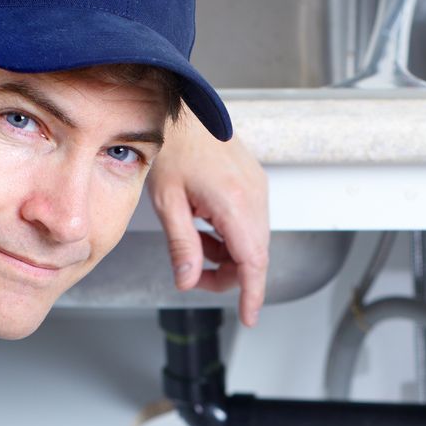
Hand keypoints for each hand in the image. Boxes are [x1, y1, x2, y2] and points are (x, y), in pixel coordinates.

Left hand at [146, 114, 270, 325]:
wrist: (183, 109)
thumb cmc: (173, 146)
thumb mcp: (168, 202)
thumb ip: (181, 245)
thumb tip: (187, 280)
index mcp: (235, 204)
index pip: (252, 263)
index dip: (252, 294)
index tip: (249, 317)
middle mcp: (255, 197)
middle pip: (254, 256)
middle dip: (227, 274)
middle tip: (192, 275)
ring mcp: (258, 188)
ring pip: (252, 241)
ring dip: (226, 253)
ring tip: (193, 240)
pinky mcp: (254, 183)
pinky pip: (250, 222)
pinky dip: (230, 235)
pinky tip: (204, 224)